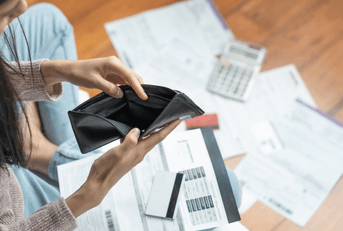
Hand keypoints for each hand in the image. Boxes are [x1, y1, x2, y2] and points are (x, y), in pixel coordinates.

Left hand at [40, 56, 147, 99]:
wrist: (70, 70)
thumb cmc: (80, 73)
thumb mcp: (94, 82)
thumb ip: (109, 88)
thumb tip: (121, 94)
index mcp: (113, 63)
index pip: (130, 76)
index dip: (138, 87)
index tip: (144, 97)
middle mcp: (116, 64)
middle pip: (133, 76)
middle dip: (140, 87)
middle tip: (146, 100)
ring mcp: (115, 69)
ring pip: (130, 79)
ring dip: (135, 87)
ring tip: (141, 99)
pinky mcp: (113, 74)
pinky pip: (124, 81)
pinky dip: (129, 87)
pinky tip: (131, 95)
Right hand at [65, 119, 181, 216]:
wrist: (99, 182)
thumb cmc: (107, 169)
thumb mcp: (119, 153)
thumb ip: (130, 141)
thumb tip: (137, 130)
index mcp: (140, 151)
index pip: (159, 137)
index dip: (169, 127)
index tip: (178, 120)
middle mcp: (139, 153)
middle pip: (155, 137)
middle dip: (164, 127)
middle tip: (170, 118)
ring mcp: (133, 154)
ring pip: (145, 139)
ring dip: (151, 130)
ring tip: (155, 121)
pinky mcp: (126, 155)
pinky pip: (134, 142)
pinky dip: (136, 135)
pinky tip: (131, 130)